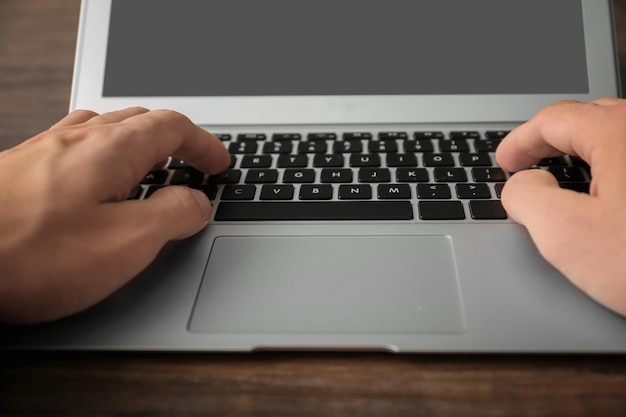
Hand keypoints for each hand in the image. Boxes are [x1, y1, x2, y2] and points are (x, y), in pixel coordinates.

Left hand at [0, 107, 229, 323]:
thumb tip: (197, 203)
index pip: (173, 127)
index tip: (218, 164)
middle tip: (192, 165)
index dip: (204, 145)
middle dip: (176, 140)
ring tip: (150, 170)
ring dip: (139, 143)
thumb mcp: (127, 243)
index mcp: (112, 150)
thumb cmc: (29, 254)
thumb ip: (174, 216)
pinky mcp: (22, 169)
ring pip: (107, 130)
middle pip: (141, 120)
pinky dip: (105, 155)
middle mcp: (78, 139)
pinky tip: (97, 181)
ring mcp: (45, 150)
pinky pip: (77, 146)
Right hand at [496, 98, 625, 316]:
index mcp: (622, 136)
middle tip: (529, 163)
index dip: (520, 140)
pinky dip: (615, 167)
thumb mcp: (567, 236)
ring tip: (564, 176)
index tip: (505, 162)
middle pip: (590, 118)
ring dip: (585, 152)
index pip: (555, 120)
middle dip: (551, 139)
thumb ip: (526, 197)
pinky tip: (611, 195)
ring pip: (621, 137)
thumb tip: (522, 184)